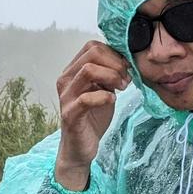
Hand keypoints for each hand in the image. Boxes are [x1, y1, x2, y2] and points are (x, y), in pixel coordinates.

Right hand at [54, 41, 129, 188]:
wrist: (81, 147)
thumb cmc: (92, 118)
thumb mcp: (104, 90)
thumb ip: (109, 74)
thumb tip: (126, 60)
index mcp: (73, 71)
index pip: (93, 46)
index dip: (114, 53)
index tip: (126, 68)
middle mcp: (66, 80)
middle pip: (92, 54)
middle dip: (115, 63)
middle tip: (126, 79)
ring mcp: (66, 96)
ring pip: (88, 70)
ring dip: (111, 77)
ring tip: (122, 88)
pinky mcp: (69, 114)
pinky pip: (86, 98)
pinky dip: (104, 97)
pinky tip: (112, 101)